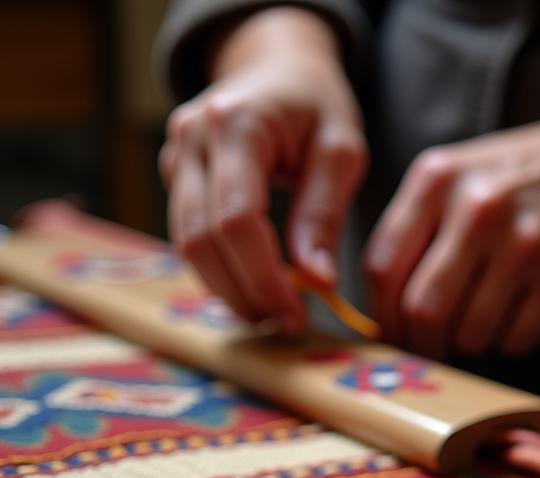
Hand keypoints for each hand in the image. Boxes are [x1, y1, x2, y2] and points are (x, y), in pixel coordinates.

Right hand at [160, 9, 366, 333]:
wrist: (276, 67)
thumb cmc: (317, 106)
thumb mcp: (341, 151)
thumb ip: (325, 216)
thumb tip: (318, 283)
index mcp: (238, 124)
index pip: (237, 220)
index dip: (264, 278)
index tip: (296, 315)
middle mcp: (192, 137)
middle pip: (203, 239)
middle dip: (244, 293)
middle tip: (285, 325)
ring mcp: (175, 156)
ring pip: (186, 245)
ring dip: (228, 290)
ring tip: (272, 315)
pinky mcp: (175, 176)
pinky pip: (188, 237)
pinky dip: (219, 272)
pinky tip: (253, 291)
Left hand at [364, 102, 539, 357]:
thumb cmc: (515, 178)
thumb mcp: (453, 178)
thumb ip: (412, 229)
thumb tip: (381, 311)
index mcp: (437, 179)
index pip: (383, 268)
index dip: (381, 317)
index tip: (390, 335)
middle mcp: (479, 207)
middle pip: (423, 310)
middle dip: (421, 345)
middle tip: (429, 351)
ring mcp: (525, 242)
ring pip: (471, 333)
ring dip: (468, 345)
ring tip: (476, 325)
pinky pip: (517, 339)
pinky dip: (508, 343)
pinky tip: (513, 319)